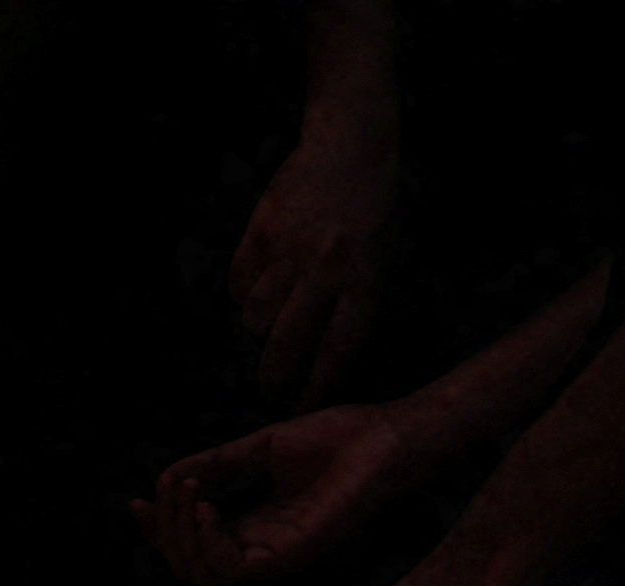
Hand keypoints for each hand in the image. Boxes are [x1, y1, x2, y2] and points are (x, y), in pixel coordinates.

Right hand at [143, 403, 418, 585]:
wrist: (384, 438)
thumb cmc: (337, 439)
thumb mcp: (261, 447)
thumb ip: (217, 464)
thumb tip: (168, 477)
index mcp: (255, 526)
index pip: (193, 544)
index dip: (159, 529)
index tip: (138, 500)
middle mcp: (262, 548)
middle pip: (189, 565)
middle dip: (165, 530)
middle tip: (167, 488)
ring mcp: (277, 555)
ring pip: (203, 573)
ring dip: (182, 535)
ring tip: (189, 493)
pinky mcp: (291, 554)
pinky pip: (231, 568)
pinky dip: (208, 541)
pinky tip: (207, 507)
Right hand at [232, 107, 397, 406]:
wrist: (350, 141)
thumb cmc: (372, 204)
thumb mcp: (383, 252)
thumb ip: (357, 297)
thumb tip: (328, 347)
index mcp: (364, 274)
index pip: (338, 345)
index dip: (319, 381)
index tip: (305, 405)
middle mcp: (326, 266)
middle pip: (287, 340)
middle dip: (274, 374)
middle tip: (268, 387)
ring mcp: (290, 248)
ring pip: (256, 315)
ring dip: (258, 326)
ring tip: (265, 323)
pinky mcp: (262, 230)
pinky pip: (240, 281)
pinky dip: (243, 291)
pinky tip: (255, 284)